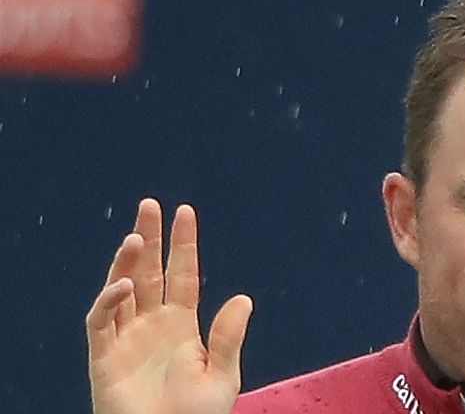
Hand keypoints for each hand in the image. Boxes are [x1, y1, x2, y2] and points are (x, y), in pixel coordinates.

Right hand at [86, 198, 252, 413]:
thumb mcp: (222, 376)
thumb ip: (228, 338)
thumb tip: (244, 298)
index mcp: (182, 323)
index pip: (183, 274)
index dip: (183, 244)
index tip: (184, 211)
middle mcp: (152, 323)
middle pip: (149, 271)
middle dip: (150, 238)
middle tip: (149, 205)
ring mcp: (126, 336)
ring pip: (122, 288)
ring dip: (127, 262)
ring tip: (137, 236)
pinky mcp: (104, 355)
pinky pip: (101, 321)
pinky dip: (109, 301)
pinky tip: (124, 286)